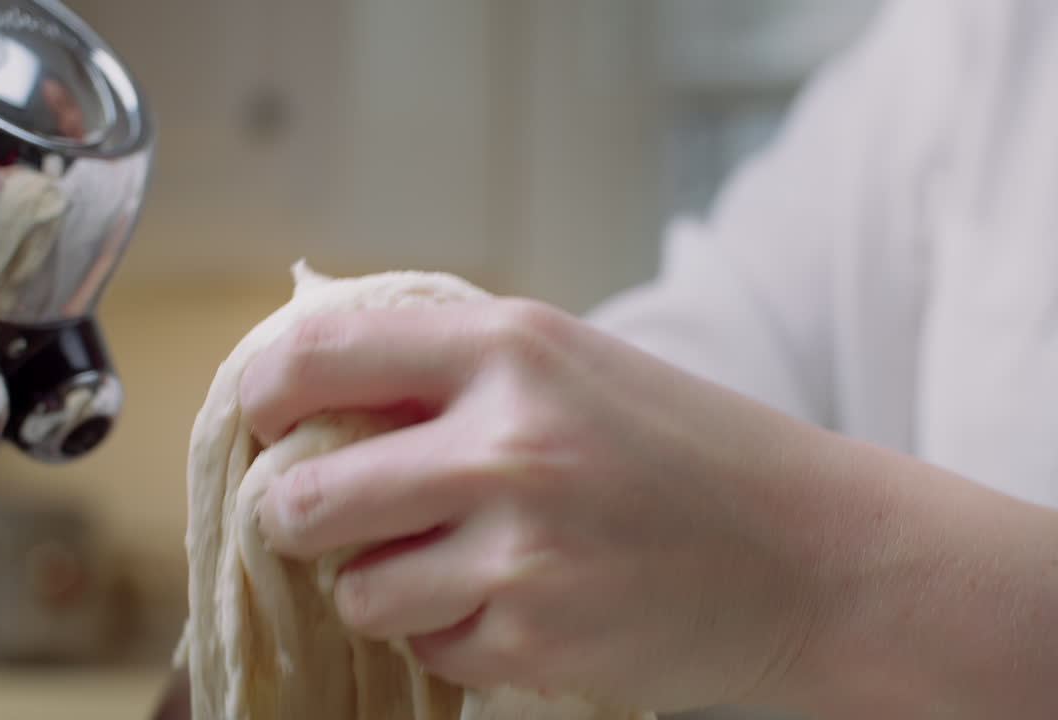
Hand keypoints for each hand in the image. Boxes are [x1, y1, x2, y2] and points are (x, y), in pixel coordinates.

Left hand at [241, 298, 838, 711]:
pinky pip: (426, 646)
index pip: (318, 356)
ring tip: (448, 561)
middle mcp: (506, 443)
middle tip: (323, 516)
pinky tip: (516, 599)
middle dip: (293, 516)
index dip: (262, 393)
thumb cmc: (683, 448)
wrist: (808, 554)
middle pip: (301, 498)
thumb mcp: (567, 362)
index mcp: (509, 348)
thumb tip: (311, 384)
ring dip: (379, 583)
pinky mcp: (534, 638)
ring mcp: (520, 550)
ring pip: (355, 590)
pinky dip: (449, 630)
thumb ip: (447, 365)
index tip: (262, 420)